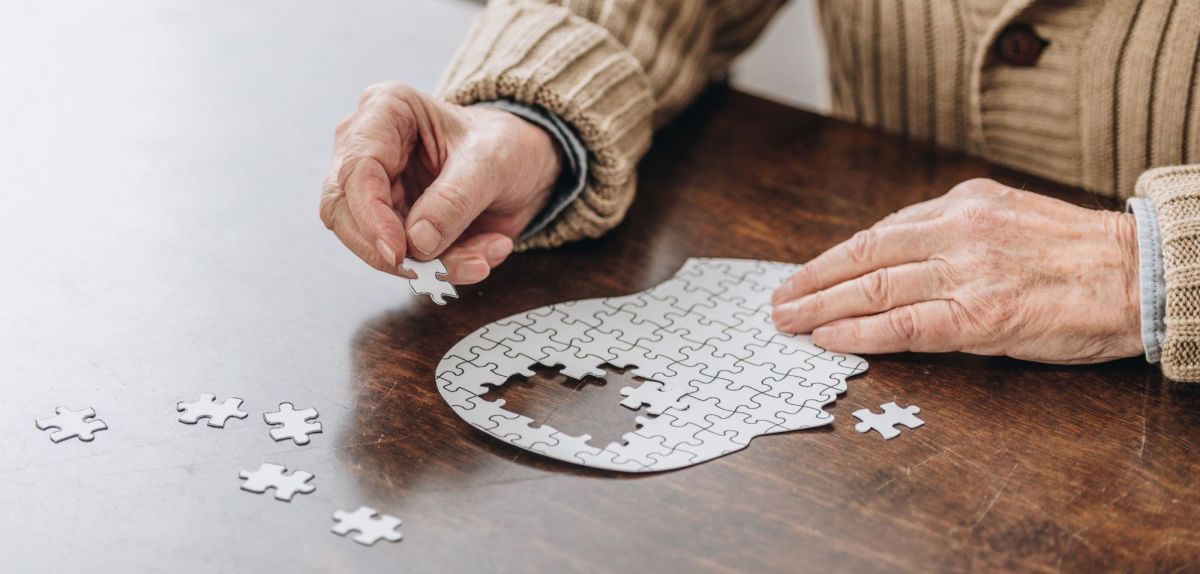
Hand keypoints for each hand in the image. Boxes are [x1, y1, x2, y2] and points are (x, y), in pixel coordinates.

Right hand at [320, 83, 561, 283]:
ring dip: (430, 265)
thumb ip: (454, 200)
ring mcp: (376, 189)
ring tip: (482, 258)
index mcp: (385, 111)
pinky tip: (484, 255)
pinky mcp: (392, 223)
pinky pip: (404, 259)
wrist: (525, 164)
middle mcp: (369, 148)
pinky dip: (444, 267)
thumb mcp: (491, 162)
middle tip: (435, 272)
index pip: (355, 170)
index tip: (399, 252)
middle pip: (343, 212)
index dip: (370, 217)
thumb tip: (416, 242)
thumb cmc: (505, 144)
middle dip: (390, 251)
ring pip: (373, 244)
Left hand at [771, 179, 1143, 363]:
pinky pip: (905, 325)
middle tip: (778, 302)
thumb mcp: (1007, 217)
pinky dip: (859, 333)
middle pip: (863, 257)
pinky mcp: (981, 316)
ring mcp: (966, 273)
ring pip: (874, 289)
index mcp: (962, 204)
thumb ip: (952, 231)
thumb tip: (894, 255)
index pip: (877, 233)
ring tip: (789, 322)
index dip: (832, 259)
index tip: (802, 274)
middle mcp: (957, 231)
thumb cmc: (1075, 254)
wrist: (1139, 275)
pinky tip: (829, 339)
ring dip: (821, 307)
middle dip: (811, 281)